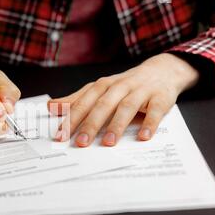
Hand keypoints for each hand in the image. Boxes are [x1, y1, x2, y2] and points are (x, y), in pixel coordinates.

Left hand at [48, 53, 199, 146]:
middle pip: (102, 105)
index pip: (83, 103)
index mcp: (102, 86)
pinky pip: (155, 111)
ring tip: (108, 142)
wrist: (162, 71)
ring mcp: (140, 91)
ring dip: (117, 125)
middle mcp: (119, 87)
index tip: (60, 135)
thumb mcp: (99, 89)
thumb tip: (51, 107)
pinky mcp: (160, 98)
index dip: (71, 119)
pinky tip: (143, 137)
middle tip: (81, 143)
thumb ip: (76, 99)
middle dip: (91, 124)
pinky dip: (150, 123)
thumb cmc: (125, 85)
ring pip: (126, 107)